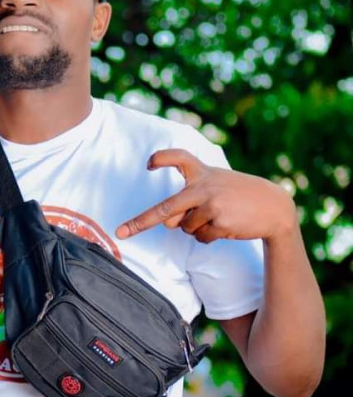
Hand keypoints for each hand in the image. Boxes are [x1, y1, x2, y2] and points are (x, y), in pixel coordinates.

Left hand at [115, 149, 296, 243]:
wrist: (274, 207)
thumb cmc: (238, 195)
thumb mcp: (214, 188)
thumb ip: (187, 202)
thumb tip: (169, 224)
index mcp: (201, 173)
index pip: (179, 157)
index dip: (162, 159)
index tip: (149, 164)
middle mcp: (203, 187)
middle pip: (165, 208)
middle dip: (140, 222)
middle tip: (121, 232)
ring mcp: (211, 204)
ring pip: (186, 228)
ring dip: (197, 228)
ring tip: (220, 217)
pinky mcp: (219, 221)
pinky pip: (201, 238)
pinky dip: (209, 237)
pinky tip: (227, 226)